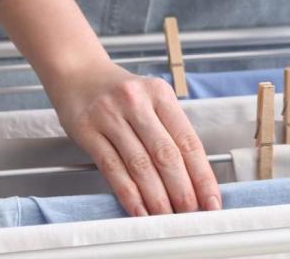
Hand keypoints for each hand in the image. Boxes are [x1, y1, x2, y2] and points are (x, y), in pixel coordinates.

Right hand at [48, 61, 221, 216]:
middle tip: (191, 213)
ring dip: (156, 197)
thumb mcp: (151, 98)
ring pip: (139, 164)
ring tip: (167, 217)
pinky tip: (139, 210)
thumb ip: (170, 129)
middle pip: (166, 154)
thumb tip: (193, 175)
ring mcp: (110, 116)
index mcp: (161, 94)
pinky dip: (128, 193)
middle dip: (182, 190)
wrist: (78, 73)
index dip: (202, 175)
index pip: (188, 141)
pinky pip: (112, 168)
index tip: (211, 199)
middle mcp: (137, 103)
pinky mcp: (87, 131)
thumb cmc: (120, 92)